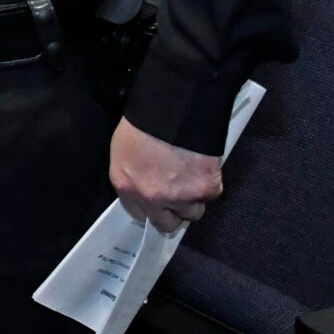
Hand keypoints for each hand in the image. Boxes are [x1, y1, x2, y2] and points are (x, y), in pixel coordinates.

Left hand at [109, 118, 222, 233]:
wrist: (175, 110)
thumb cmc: (147, 122)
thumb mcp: (123, 148)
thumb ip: (132, 174)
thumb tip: (142, 183)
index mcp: (126, 185)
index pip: (138, 214)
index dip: (150, 208)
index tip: (157, 204)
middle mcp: (152, 197)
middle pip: (166, 223)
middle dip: (173, 211)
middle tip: (178, 194)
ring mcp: (180, 196)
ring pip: (192, 212)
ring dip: (193, 199)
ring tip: (190, 176)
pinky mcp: (206, 190)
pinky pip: (210, 196)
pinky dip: (209, 185)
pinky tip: (202, 167)